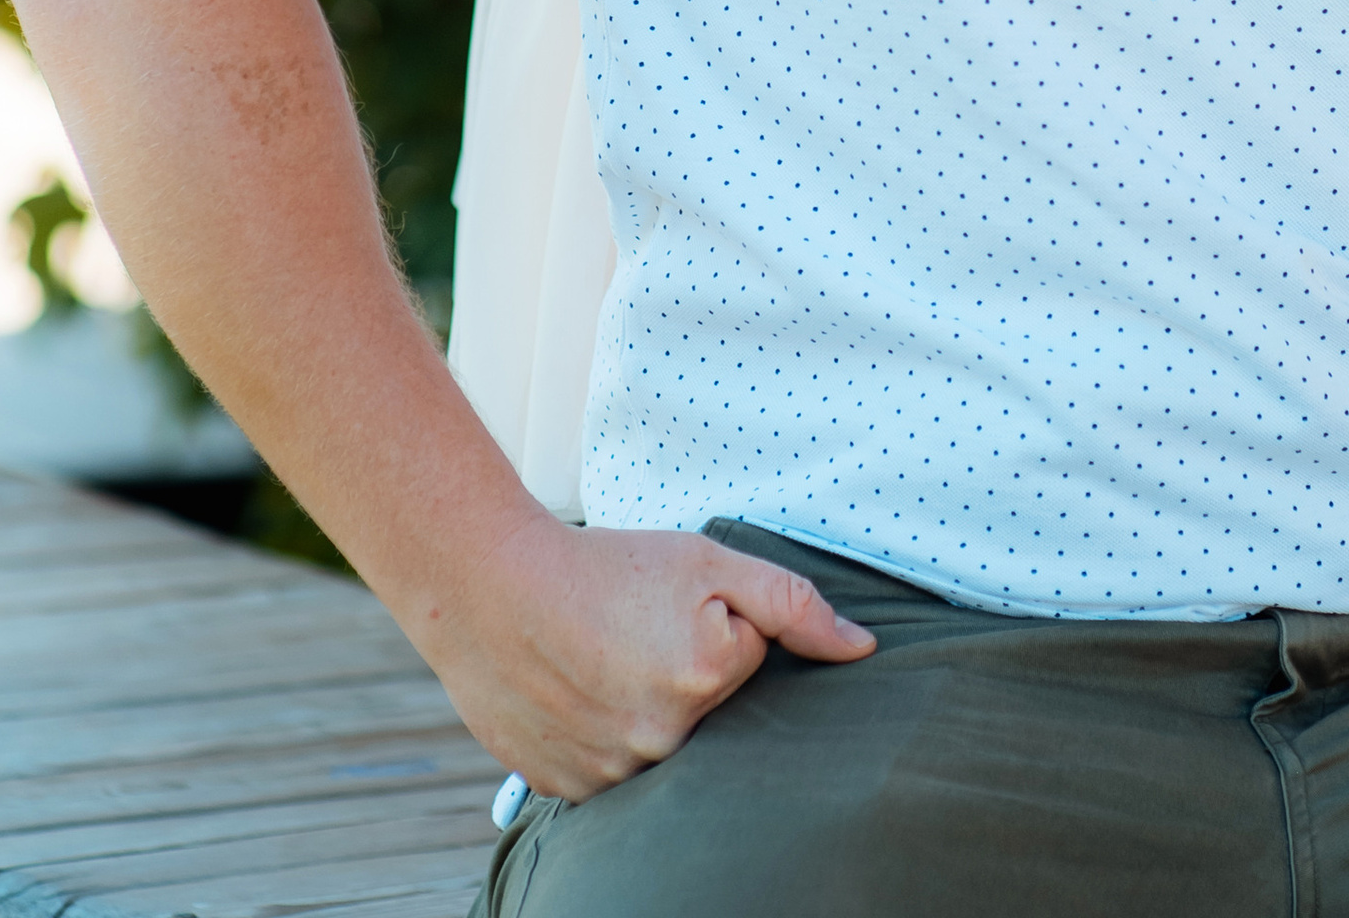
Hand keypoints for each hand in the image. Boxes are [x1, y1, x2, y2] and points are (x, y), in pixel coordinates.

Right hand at [425, 508, 874, 802]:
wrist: (486, 585)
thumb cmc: (602, 566)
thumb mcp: (706, 559)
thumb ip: (792, 605)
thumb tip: (862, 649)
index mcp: (706, 678)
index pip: (748, 657)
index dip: (715, 620)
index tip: (668, 605)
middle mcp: (663, 740)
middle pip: (706, 707)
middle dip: (681, 666)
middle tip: (630, 632)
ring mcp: (612, 772)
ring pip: (659, 740)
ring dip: (642, 703)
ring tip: (599, 657)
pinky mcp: (569, 789)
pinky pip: (612, 767)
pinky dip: (603, 734)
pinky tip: (576, 693)